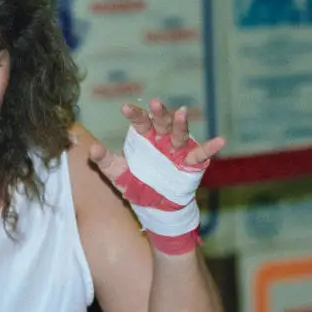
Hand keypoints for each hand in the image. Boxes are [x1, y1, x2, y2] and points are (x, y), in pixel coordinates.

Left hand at [88, 98, 226, 189]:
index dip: (135, 114)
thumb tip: (91, 150)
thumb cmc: (136, 184)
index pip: (140, 122)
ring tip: (181, 112)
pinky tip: (220, 141)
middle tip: (155, 103)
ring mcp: (178, 149)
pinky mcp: (192, 162)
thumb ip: (104, 161)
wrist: (154, 207)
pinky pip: (202, 154)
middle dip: (159, 113)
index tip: (125, 108)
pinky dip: (211, 148)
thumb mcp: (117, 174)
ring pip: (179, 133)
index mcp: (145, 138)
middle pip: (161, 122)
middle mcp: (162, 139)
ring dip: (181, 123)